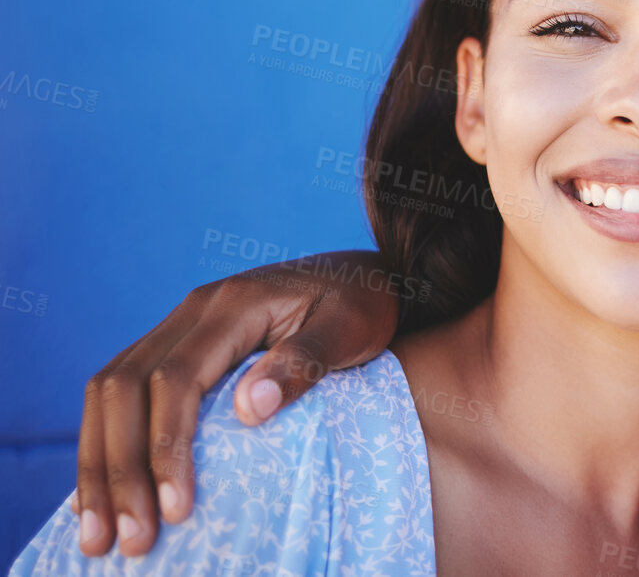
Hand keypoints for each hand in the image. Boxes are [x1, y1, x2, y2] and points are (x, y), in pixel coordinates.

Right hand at [74, 251, 400, 556]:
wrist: (364, 275)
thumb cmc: (364, 305)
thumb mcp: (351, 327)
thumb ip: (305, 361)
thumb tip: (250, 409)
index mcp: (233, 304)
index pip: (176, 379)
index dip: (166, 446)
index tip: (176, 508)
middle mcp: (194, 310)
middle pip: (124, 388)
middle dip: (116, 468)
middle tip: (125, 540)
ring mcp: (181, 325)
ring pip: (109, 391)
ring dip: (97, 465)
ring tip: (97, 536)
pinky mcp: (179, 345)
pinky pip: (122, 392)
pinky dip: (104, 444)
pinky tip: (99, 496)